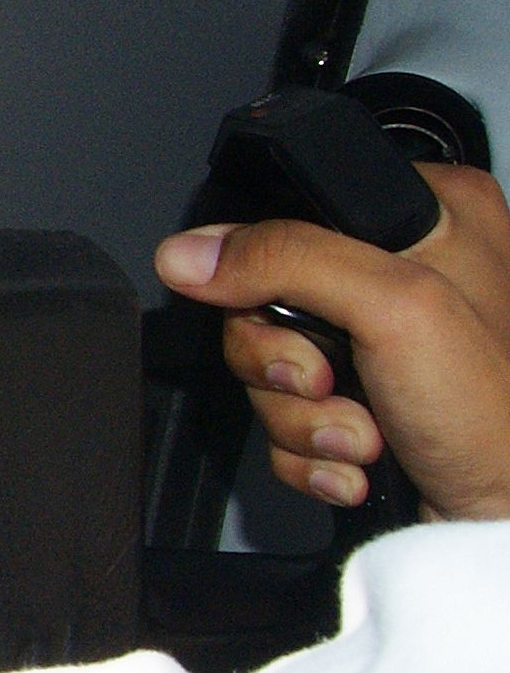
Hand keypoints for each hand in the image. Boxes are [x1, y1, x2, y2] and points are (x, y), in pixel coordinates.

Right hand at [154, 161, 509, 519]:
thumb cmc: (502, 418)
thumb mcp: (394, 307)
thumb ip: (288, 259)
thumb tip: (192, 252)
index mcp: (433, 216)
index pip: (296, 213)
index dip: (270, 270)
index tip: (296, 312)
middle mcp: (408, 275)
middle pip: (266, 300)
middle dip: (286, 364)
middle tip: (331, 381)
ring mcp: (383, 347)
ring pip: (273, 367)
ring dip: (302, 418)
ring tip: (364, 437)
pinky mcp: (367, 403)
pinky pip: (288, 417)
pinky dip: (311, 451)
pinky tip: (360, 459)